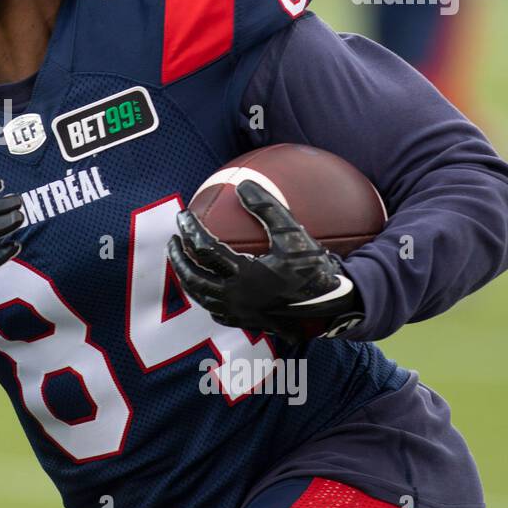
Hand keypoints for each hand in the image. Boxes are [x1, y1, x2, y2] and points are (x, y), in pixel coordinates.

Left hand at [166, 180, 363, 342]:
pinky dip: (206, 298)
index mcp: (244, 275)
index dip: (190, 230)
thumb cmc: (315, 270)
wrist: (334, 309)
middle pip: (193, 278)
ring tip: (183, 262)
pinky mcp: (247, 324)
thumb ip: (268, 208)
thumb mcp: (294, 234)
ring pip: (201, 298)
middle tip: (173, 240)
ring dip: (187, 278)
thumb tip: (244, 184)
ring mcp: (240, 314)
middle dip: (178, 258)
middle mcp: (236, 297)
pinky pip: (217, 312)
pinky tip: (207, 288)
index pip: (204, 249)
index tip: (183, 215)